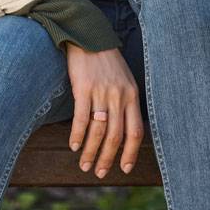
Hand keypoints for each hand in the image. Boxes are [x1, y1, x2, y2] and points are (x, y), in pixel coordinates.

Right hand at [66, 44, 143, 177]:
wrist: (89, 37)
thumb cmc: (107, 61)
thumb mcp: (125, 80)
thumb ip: (126, 102)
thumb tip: (123, 130)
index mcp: (132, 96)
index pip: (135, 132)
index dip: (130, 153)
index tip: (124, 168)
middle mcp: (119, 96)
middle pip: (116, 136)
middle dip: (108, 159)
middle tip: (99, 172)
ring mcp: (101, 93)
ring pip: (98, 131)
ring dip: (90, 152)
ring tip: (84, 164)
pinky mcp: (83, 89)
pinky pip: (81, 118)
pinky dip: (77, 135)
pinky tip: (74, 145)